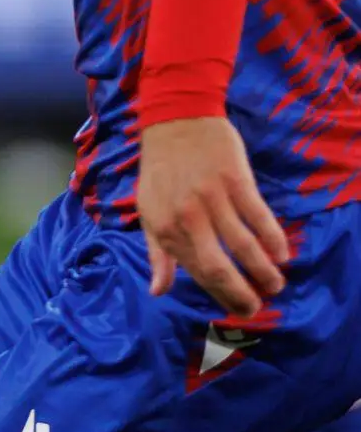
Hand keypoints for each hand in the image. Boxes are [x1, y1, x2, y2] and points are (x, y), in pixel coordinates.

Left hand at [137, 114, 288, 310]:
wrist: (175, 122)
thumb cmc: (161, 171)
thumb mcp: (148, 212)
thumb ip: (157, 253)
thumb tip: (158, 291)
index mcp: (165, 229)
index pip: (196, 272)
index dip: (220, 295)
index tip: (238, 309)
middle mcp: (188, 218)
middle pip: (219, 266)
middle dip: (241, 292)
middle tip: (259, 306)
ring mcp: (213, 199)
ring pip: (243, 245)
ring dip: (263, 270)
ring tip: (275, 284)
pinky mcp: (236, 181)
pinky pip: (258, 216)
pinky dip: (273, 238)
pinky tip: (283, 254)